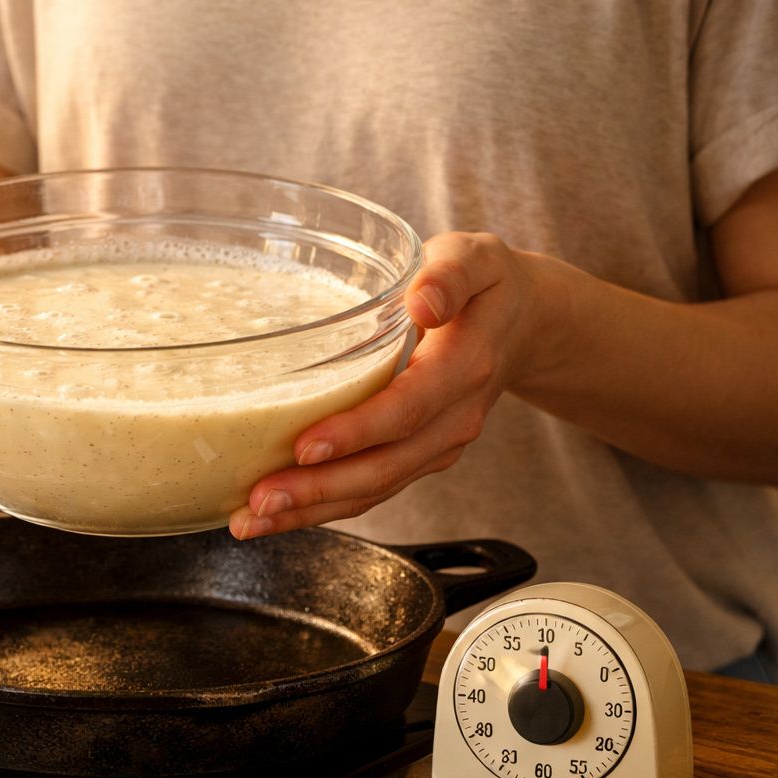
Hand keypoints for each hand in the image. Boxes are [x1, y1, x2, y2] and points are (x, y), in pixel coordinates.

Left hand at [229, 232, 548, 538]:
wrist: (524, 323)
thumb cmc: (484, 285)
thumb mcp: (476, 258)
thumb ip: (451, 275)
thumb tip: (423, 302)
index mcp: (463, 366)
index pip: (406, 408)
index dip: (356, 432)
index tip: (304, 446)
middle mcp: (455, 418)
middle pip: (384, 466)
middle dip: (319, 490)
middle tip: (260, 501)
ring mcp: (439, 445)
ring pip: (375, 489)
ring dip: (313, 510)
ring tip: (253, 519)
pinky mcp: (421, 457)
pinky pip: (372, 489)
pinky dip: (324, 507)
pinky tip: (278, 514)